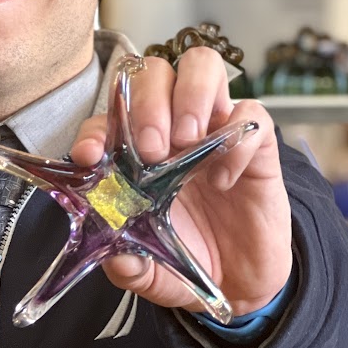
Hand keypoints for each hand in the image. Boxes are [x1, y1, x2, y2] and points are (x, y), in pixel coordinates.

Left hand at [69, 47, 292, 316]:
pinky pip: (251, 112)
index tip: (91, 156)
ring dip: (189, 95)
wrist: (241, 282)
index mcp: (133, 151)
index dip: (95, 129)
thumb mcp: (150, 271)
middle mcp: (170, 127)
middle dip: (146, 103)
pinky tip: (224, 178)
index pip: (107, 115)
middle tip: (152, 151)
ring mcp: (213, 129)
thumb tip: (118, 260)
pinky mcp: (256, 143)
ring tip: (186, 142)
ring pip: (201, 65)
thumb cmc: (186, 257)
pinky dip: (236, 138)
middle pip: (152, 71)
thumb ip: (130, 267)